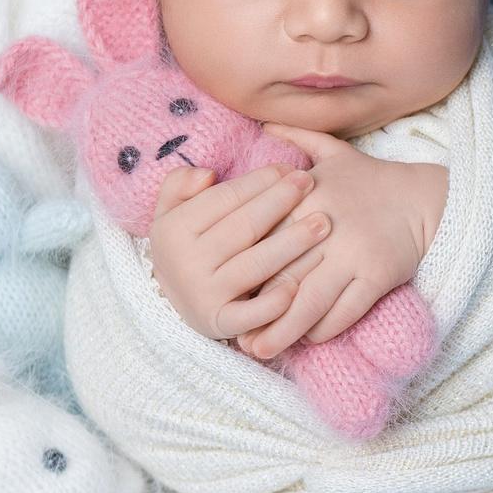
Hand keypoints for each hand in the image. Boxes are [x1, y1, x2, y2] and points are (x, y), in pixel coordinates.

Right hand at [145, 164, 330, 340]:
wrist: (178, 299)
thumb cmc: (186, 245)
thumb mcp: (170, 210)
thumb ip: (179, 185)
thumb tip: (206, 175)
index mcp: (172, 229)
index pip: (225, 198)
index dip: (260, 181)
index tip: (290, 169)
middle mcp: (186, 262)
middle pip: (245, 228)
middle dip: (281, 202)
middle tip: (311, 183)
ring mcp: (204, 294)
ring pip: (256, 266)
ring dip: (292, 244)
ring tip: (322, 224)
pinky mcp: (219, 323)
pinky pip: (250, 315)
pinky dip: (273, 304)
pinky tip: (299, 287)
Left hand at [234, 124, 446, 358]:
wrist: (425, 197)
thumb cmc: (372, 179)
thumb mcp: (333, 152)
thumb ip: (295, 139)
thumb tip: (262, 122)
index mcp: (307, 197)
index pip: (263, 239)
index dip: (240, 268)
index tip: (220, 291)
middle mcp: (326, 225)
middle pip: (281, 275)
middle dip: (254, 309)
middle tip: (232, 333)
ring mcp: (353, 252)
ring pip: (309, 301)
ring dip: (282, 330)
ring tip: (261, 350)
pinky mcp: (378, 274)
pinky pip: (345, 311)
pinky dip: (323, 328)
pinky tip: (308, 338)